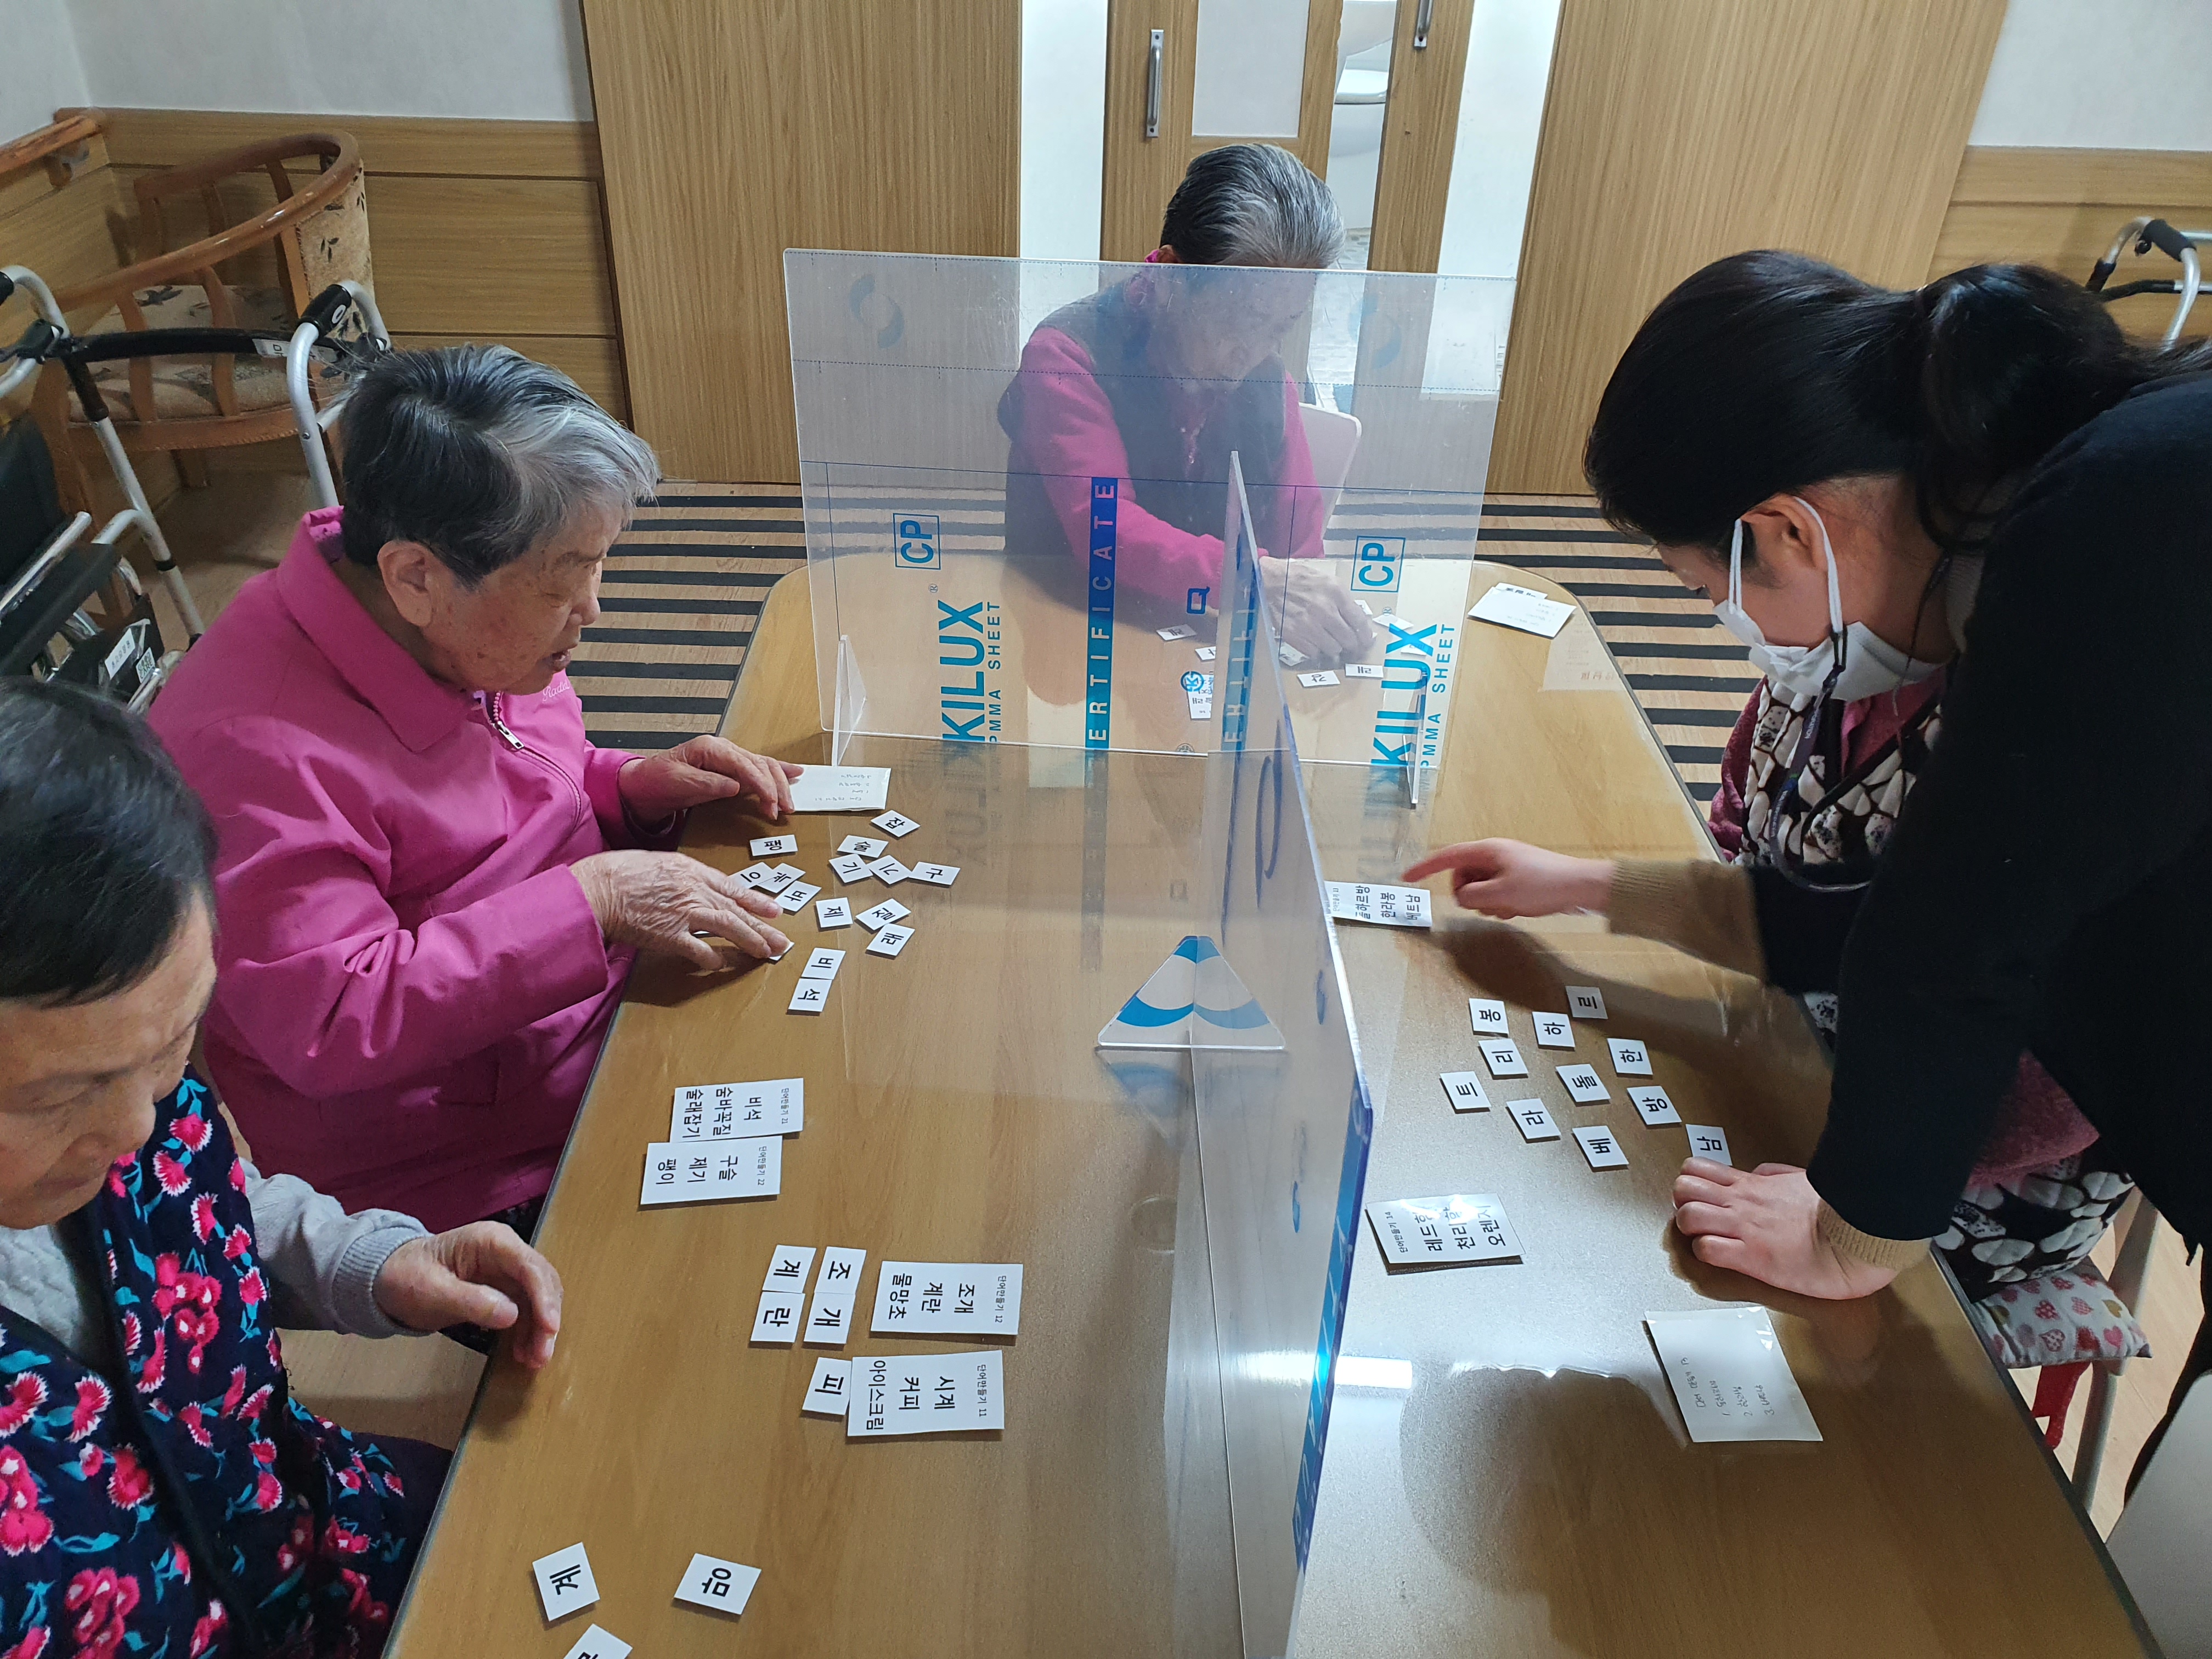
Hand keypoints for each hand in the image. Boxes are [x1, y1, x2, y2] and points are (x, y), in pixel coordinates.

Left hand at [373, 1223, 562, 1367]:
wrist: (386, 1278)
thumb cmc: (405, 1277)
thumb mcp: (430, 1291)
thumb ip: (470, 1301)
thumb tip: (512, 1315)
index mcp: (491, 1241)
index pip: (530, 1267)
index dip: (544, 1298)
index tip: (550, 1328)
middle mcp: (506, 1252)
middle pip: (541, 1282)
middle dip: (546, 1318)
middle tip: (542, 1354)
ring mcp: (505, 1270)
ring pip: (537, 1298)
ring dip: (539, 1328)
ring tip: (534, 1360)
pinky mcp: (501, 1289)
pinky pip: (524, 1309)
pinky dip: (526, 1331)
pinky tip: (522, 1352)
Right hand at [571, 850, 789, 968]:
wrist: (598, 888)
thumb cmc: (621, 872)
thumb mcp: (659, 863)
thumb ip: (683, 876)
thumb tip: (698, 888)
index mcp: (692, 871)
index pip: (732, 888)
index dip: (756, 901)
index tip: (774, 911)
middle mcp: (694, 890)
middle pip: (737, 911)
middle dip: (762, 927)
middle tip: (782, 941)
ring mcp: (684, 913)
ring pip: (728, 928)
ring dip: (749, 941)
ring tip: (765, 953)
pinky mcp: (670, 936)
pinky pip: (699, 950)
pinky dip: (712, 958)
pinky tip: (720, 965)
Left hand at [618, 737, 800, 823]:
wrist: (644, 784)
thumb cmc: (656, 780)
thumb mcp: (677, 782)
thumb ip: (707, 783)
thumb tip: (736, 786)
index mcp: (710, 748)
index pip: (744, 764)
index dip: (761, 784)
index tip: (771, 802)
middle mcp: (723, 749)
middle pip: (760, 764)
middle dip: (775, 787)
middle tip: (782, 809)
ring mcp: (728, 757)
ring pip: (763, 766)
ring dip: (780, 784)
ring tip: (788, 804)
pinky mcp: (730, 768)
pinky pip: (759, 768)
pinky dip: (778, 772)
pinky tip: (795, 773)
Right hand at [1258, 557, 1373, 660]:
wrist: (1270, 581)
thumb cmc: (1299, 578)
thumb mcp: (1328, 580)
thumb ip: (1344, 600)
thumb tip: (1356, 620)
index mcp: (1336, 593)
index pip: (1359, 622)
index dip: (1365, 636)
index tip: (1366, 641)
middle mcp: (1325, 611)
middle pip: (1348, 639)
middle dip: (1352, 645)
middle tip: (1351, 645)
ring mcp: (1309, 625)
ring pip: (1333, 649)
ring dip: (1334, 648)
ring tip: (1331, 642)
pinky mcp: (1294, 635)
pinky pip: (1313, 652)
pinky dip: (1316, 650)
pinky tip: (1315, 642)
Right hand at [1401, 839, 1612, 917]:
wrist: (1580, 886)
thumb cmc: (1543, 884)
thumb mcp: (1501, 895)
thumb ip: (1472, 897)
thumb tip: (1462, 898)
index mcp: (1487, 851)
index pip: (1446, 857)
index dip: (1424, 868)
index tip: (1406, 877)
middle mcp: (1494, 855)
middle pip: (1462, 877)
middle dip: (1469, 896)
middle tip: (1488, 906)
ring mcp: (1506, 867)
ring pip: (1479, 889)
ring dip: (1488, 903)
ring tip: (1510, 907)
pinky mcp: (1517, 879)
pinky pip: (1495, 894)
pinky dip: (1501, 904)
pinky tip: (1518, 909)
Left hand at [1670, 1161, 1901, 1299]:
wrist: (1857, 1235)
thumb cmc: (1835, 1213)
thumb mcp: (1801, 1181)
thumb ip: (1774, 1176)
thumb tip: (1758, 1174)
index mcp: (1752, 1185)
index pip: (1698, 1169)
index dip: (1689, 1183)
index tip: (1698, 1198)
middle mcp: (1741, 1204)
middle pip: (1683, 1189)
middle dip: (1682, 1204)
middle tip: (1697, 1218)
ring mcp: (1744, 1229)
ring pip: (1687, 1217)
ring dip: (1690, 1230)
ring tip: (1706, 1238)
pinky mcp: (1752, 1257)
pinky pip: (1707, 1251)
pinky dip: (1705, 1254)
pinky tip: (1721, 1257)